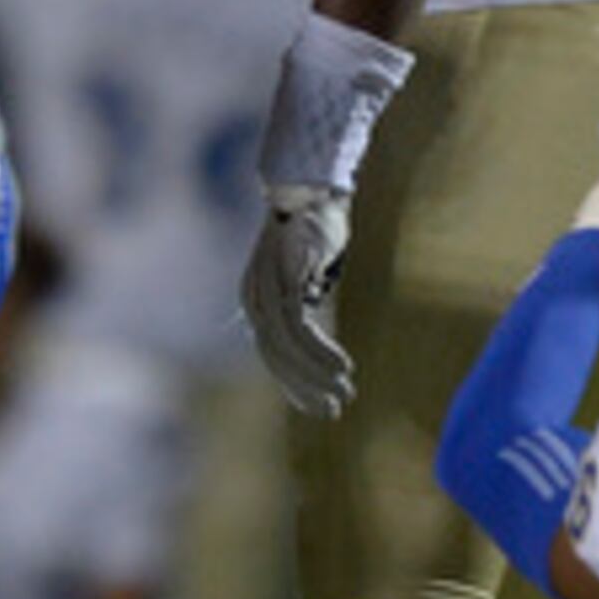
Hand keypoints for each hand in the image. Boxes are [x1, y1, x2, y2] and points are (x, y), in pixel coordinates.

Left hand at [243, 182, 354, 417]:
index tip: (321, 405)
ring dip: (316, 375)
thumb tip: (314, 338)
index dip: (296, 384)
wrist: (309, 188)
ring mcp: (265, 290)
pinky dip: (321, 352)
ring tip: (344, 392)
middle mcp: (254, 300)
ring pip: (286, 348)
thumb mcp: (308, 275)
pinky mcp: (282, 280)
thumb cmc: (313, 230)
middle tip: (335, 410)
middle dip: (306, 388)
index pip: (273, 355)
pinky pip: (299, 328)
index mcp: (258, 302)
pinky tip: (343, 368)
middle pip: (275, 358)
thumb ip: (307, 303)